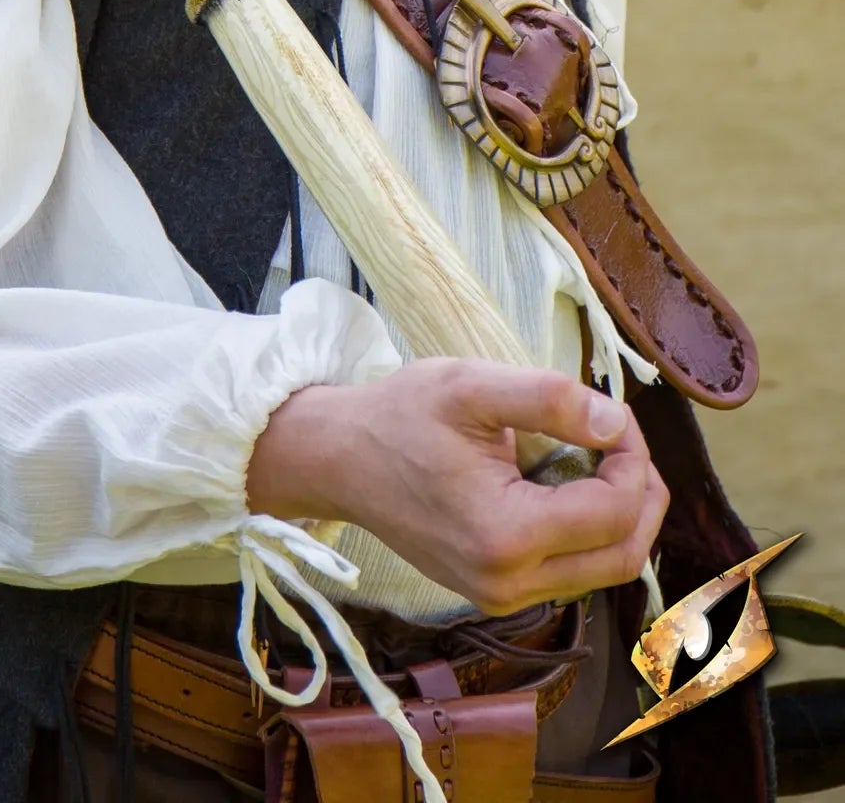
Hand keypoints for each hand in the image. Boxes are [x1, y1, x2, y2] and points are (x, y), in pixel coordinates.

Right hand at [245, 358, 668, 616]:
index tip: (615, 413)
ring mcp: (500, 596)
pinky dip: (587, 530)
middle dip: (642, 494)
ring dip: (619, 514)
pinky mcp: (493, 593)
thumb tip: (616, 422)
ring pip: (602, 570)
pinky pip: (569, 572)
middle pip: (623, 555)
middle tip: (625, 440)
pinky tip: (567, 484)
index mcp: (506, 535)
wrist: (337, 459)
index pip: (615, 511)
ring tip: (599, 457)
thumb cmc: (399, 415)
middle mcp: (508, 583)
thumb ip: (550, 399)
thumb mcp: (472, 385)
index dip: (634, 457)